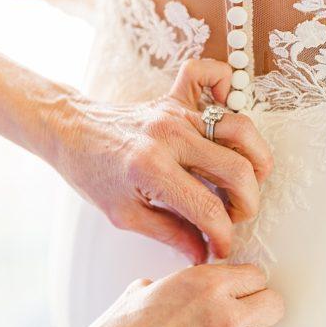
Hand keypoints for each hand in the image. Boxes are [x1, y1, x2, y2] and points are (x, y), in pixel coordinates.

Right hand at [39, 263, 283, 326]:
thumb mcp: (146, 291)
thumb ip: (184, 286)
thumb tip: (200, 287)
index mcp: (206, 285)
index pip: (257, 275)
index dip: (244, 283)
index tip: (237, 290)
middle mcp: (225, 316)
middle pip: (274, 305)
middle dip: (259, 307)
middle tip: (240, 313)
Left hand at [45, 59, 272, 262]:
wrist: (69, 131)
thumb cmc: (93, 174)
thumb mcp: (125, 216)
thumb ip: (170, 234)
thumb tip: (203, 253)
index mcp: (152, 170)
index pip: (208, 208)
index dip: (223, 236)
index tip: (221, 247)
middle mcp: (170, 136)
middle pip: (236, 169)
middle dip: (247, 203)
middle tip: (235, 216)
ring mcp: (177, 113)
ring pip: (240, 128)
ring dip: (256, 158)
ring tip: (248, 178)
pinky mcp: (176, 98)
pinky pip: (211, 74)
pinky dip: (228, 86)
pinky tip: (228, 109)